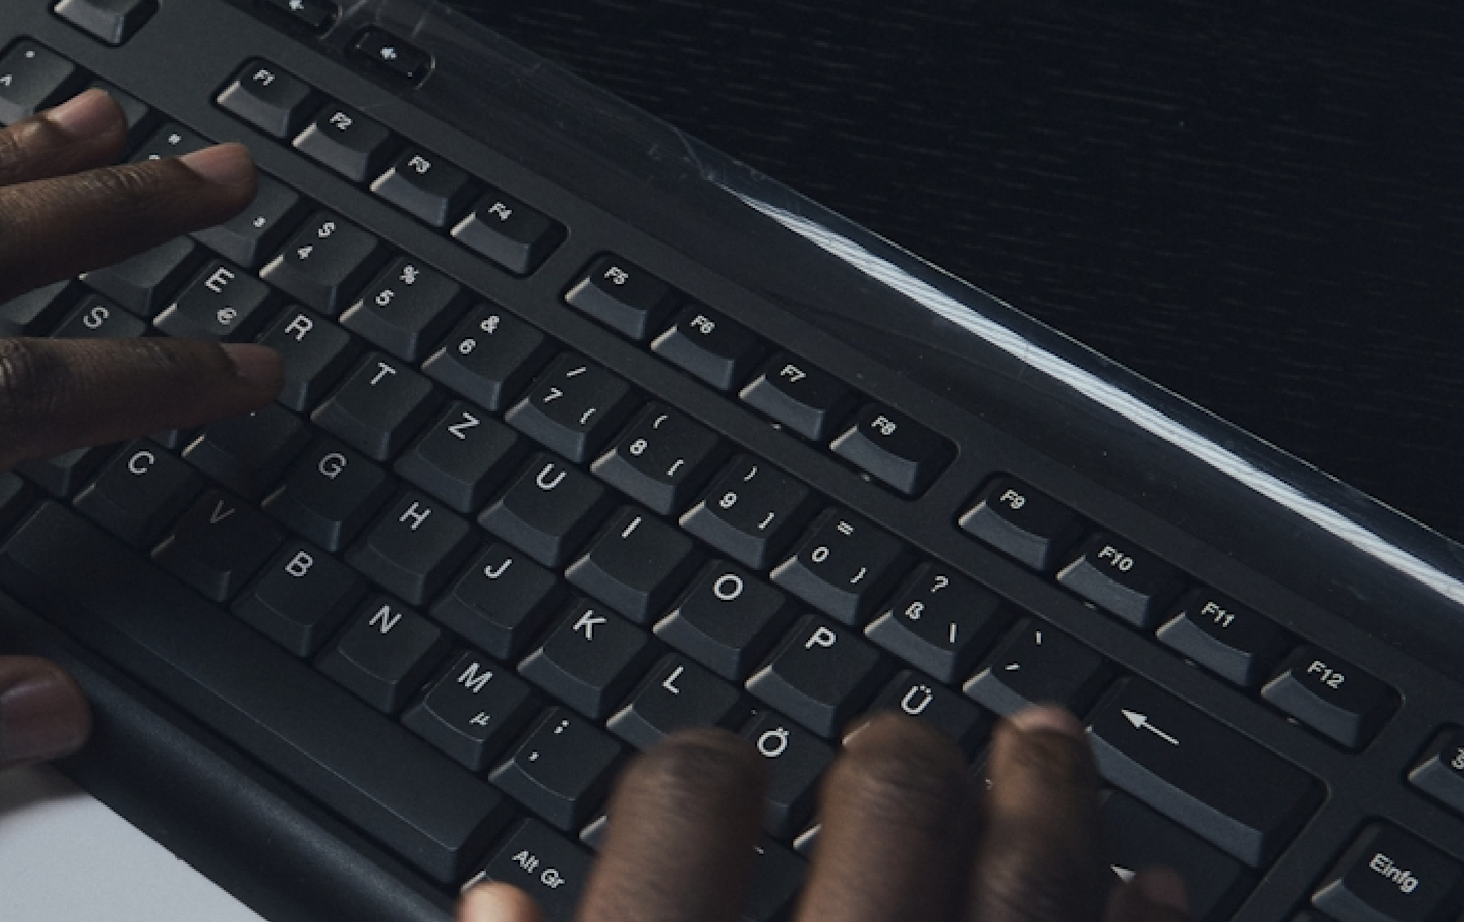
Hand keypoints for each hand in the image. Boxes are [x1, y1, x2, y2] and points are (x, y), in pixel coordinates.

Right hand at [458, 710, 1193, 921]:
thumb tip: (492, 904)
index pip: (687, 805)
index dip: (704, 764)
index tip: (716, 767)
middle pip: (887, 814)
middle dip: (896, 751)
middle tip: (898, 735)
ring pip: (1028, 882)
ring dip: (1045, 801)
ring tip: (1048, 744)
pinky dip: (1132, 919)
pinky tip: (1145, 886)